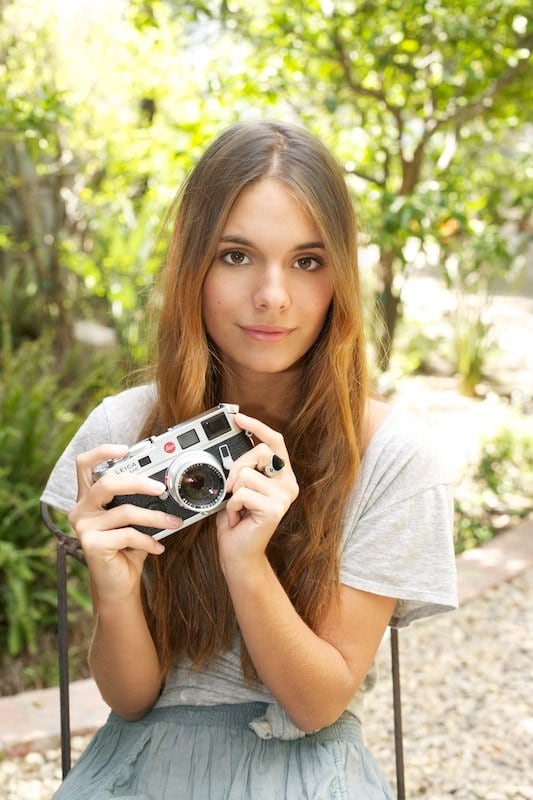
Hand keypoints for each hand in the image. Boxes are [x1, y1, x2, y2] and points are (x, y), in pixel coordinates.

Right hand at [69, 445, 181, 603]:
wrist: (119, 585)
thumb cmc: (127, 548)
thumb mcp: (133, 519)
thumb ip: (139, 501)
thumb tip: (166, 486)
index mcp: (88, 498)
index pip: (85, 465)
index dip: (102, 452)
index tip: (125, 449)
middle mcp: (80, 509)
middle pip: (107, 483)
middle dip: (138, 482)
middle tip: (161, 488)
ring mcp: (83, 526)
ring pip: (125, 511)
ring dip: (155, 517)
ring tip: (173, 523)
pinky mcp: (91, 543)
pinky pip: (128, 535)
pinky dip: (148, 540)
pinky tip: (158, 547)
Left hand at [215, 414, 298, 571]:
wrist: (239, 553)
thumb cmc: (239, 520)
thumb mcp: (241, 486)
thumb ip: (245, 466)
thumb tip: (235, 444)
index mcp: (282, 476)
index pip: (275, 442)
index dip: (257, 427)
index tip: (238, 418)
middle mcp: (288, 485)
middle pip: (260, 452)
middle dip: (237, 466)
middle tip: (231, 486)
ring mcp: (284, 497)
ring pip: (246, 475)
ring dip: (233, 492)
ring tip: (238, 507)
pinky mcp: (274, 509)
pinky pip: (241, 493)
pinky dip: (232, 505)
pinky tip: (239, 517)